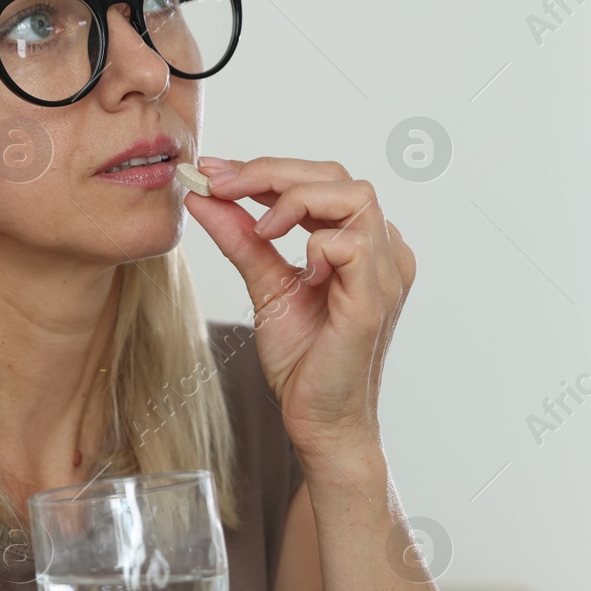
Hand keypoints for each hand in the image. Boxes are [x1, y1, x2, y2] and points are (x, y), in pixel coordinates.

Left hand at [184, 156, 415, 455]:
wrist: (318, 421)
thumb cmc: (304, 362)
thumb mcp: (264, 286)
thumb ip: (240, 239)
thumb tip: (204, 197)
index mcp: (361, 244)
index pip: (320, 180)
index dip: (266, 169)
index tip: (214, 172)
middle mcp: (383, 251)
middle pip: (337, 176)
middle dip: (272, 172)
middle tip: (220, 183)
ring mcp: (385, 274)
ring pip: (354, 195)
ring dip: (295, 200)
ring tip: (262, 230)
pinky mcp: (375, 300)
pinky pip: (352, 243)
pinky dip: (315, 245)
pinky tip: (298, 273)